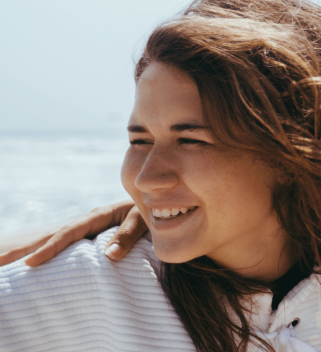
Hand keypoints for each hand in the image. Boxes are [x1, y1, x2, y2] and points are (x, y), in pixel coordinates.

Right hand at [0, 200, 146, 266]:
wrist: (160, 201)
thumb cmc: (153, 211)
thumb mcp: (144, 220)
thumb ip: (128, 235)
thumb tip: (109, 257)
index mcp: (98, 216)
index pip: (69, 234)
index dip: (49, 249)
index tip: (30, 264)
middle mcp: (87, 220)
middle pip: (50, 235)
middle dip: (24, 250)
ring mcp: (85, 226)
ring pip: (51, 238)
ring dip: (28, 250)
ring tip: (4, 264)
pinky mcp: (88, 233)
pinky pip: (62, 242)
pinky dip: (44, 250)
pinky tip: (31, 259)